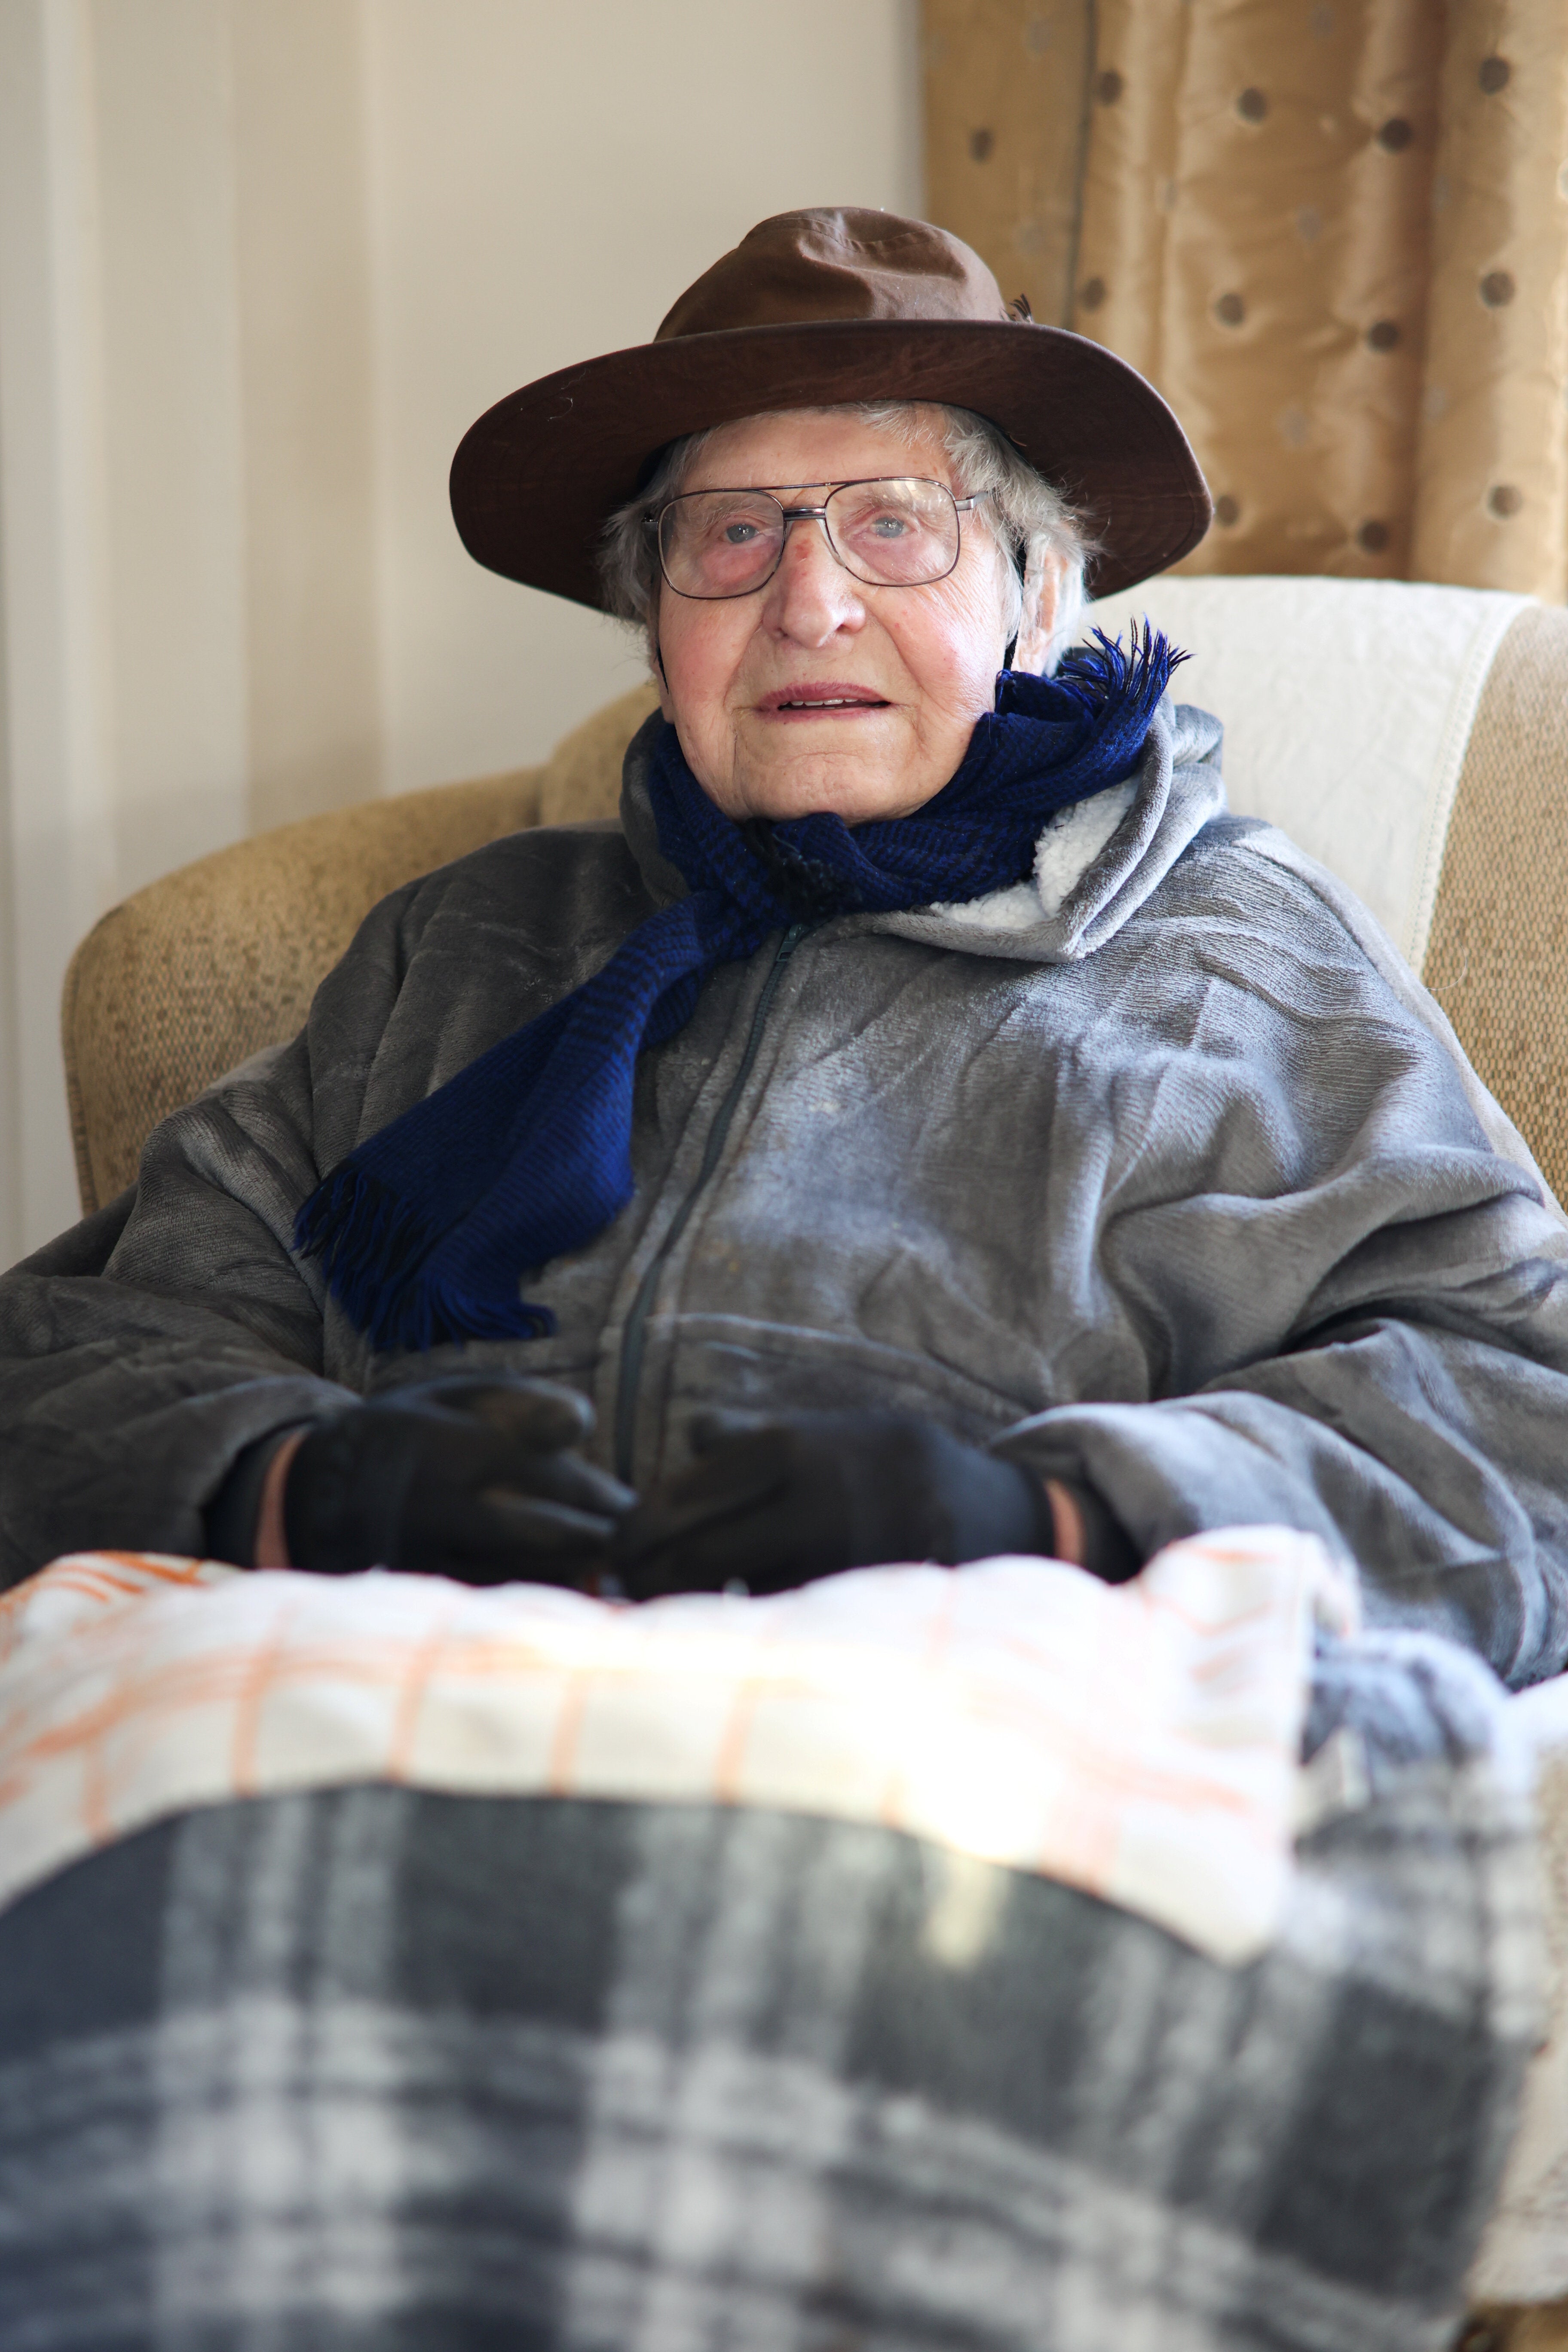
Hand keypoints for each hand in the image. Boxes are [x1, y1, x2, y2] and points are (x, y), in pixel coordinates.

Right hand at [281, 1376, 633, 1582]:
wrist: (314, 1491)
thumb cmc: (408, 1432)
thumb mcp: (451, 1395)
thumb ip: (518, 1402)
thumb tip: (585, 1421)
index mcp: (441, 1439)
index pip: (533, 1467)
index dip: (590, 1491)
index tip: (629, 1503)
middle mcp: (430, 1497)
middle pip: (529, 1527)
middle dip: (590, 1536)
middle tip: (632, 1542)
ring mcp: (420, 1547)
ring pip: (510, 1568)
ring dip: (569, 1571)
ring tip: (612, 1566)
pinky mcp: (415, 1584)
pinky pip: (484, 1595)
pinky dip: (530, 1594)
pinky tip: (567, 1590)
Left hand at [612, 1408, 1053, 1599]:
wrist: (1002, 1515)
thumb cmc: (903, 1467)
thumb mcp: (839, 1428)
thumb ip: (761, 1436)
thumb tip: (691, 1436)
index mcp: (795, 1449)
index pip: (686, 1492)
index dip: (638, 1524)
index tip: (615, 1544)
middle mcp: (812, 1501)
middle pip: (695, 1549)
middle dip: (647, 1573)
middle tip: (625, 1587)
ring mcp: (834, 1558)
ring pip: (730, 1593)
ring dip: (690, 1604)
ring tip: (666, 1606)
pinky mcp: (853, 1604)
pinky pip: (776, 1620)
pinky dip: (744, 1622)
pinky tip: (729, 1622)